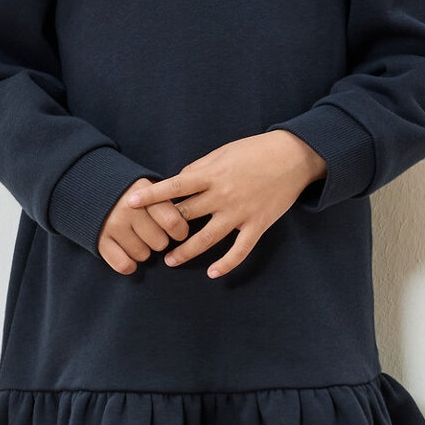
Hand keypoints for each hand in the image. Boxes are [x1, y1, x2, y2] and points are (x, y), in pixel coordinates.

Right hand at [97, 179, 193, 275]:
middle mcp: (128, 209)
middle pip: (160, 243)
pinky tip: (129, 256)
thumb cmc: (132, 194)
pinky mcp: (100, 240)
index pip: (173, 222)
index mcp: (145, 195)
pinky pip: (124, 265)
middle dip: (160, 241)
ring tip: (137, 239)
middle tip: (152, 233)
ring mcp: (112, 225)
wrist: (91, 188)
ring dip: (144, 252)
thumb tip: (186, 226)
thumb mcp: (150, 189)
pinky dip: (130, 266)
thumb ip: (168, 202)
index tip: (177, 231)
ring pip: (143, 255)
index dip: (180, 232)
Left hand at [126, 130, 328, 279]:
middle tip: (148, 239)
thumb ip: (199, 168)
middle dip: (165, 229)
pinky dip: (227, 263)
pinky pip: (240, 250)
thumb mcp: (223, 152)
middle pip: (186, 216)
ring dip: (186, 252)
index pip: (174, 187)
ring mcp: (240, 212)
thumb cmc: (255, 150)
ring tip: (170, 261)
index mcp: (212, 174)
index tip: (130, 203)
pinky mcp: (258, 224)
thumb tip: (178, 180)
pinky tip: (213, 273)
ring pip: (207, 238)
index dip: (152, 196)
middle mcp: (222, 195)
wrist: (294, 156)